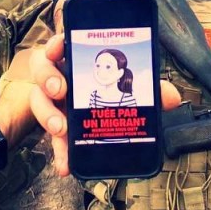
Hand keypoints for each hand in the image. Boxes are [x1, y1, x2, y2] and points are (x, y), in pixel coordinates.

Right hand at [29, 33, 181, 175]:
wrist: (108, 121)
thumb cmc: (116, 93)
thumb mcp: (133, 88)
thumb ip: (151, 89)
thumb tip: (172, 98)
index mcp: (76, 60)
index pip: (59, 44)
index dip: (55, 43)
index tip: (58, 48)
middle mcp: (60, 76)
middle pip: (41, 68)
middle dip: (47, 78)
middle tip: (60, 90)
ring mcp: (54, 101)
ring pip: (38, 100)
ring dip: (46, 114)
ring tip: (60, 128)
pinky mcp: (56, 126)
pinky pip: (51, 138)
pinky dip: (59, 152)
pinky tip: (65, 165)